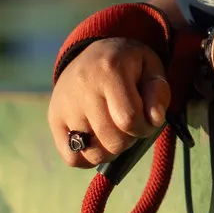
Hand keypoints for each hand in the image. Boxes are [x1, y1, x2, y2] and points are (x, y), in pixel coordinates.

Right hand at [47, 37, 169, 167]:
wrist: (93, 54)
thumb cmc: (128, 65)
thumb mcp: (151, 67)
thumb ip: (159, 92)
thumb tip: (154, 119)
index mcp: (110, 69)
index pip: (129, 120)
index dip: (145, 127)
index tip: (147, 119)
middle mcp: (83, 86)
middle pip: (112, 140)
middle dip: (129, 140)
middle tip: (129, 124)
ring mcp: (65, 104)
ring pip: (94, 152)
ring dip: (111, 150)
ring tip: (114, 131)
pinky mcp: (54, 118)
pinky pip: (72, 158)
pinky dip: (88, 158)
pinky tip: (97, 142)